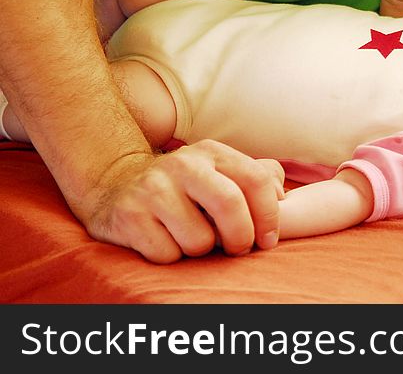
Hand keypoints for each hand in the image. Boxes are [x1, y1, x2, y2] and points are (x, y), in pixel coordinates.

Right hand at [84, 140, 284, 262]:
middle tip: (239, 249)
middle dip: (241, 237)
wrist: (116, 184)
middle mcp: (183, 164)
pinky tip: (164, 240)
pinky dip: (172, 256)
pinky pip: (168, 254)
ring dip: (201, 250)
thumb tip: (281, 195)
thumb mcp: (219, 170)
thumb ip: (257, 176)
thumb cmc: (184, 186)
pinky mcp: (129, 216)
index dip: (269, 215)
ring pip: (199, 240)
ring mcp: (153, 189)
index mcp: (211, 152)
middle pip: (230, 205)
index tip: (268, 240)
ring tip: (191, 238)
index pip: (255, 179)